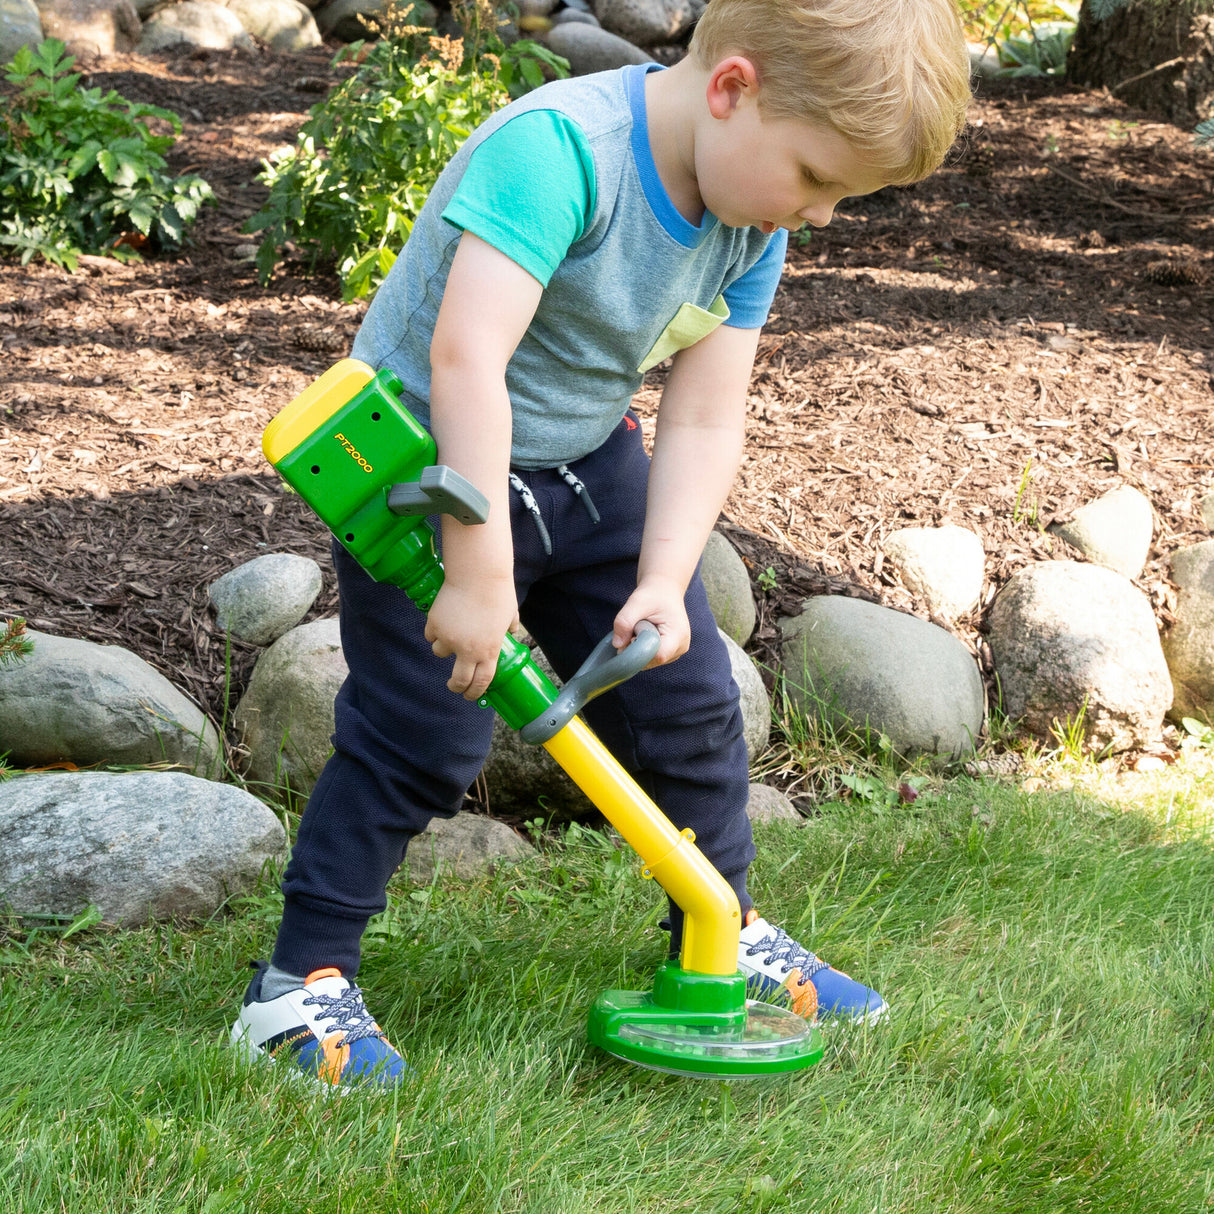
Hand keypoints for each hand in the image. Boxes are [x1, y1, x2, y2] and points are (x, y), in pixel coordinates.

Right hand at [425, 576, 519, 699]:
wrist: (478, 575)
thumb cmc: (498, 592)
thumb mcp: (510, 614)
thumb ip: (510, 627)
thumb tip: (512, 632)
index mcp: (489, 651)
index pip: (481, 682)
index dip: (475, 692)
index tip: (470, 696)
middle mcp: (468, 650)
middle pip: (459, 680)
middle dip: (456, 687)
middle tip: (454, 686)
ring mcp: (449, 638)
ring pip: (440, 653)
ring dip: (445, 647)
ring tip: (452, 632)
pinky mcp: (435, 624)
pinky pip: (431, 635)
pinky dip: (435, 631)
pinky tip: (443, 620)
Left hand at [612, 576, 690, 667]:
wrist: (664, 590)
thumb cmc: (653, 595)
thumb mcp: (636, 602)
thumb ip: (624, 621)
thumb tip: (617, 645)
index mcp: (678, 634)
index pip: (658, 656)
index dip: (640, 651)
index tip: (631, 636)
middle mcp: (681, 647)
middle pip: (653, 661)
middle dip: (637, 650)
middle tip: (633, 630)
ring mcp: (676, 652)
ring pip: (650, 662)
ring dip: (639, 650)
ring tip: (641, 630)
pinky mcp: (670, 653)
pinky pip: (651, 659)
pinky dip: (642, 650)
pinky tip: (643, 635)